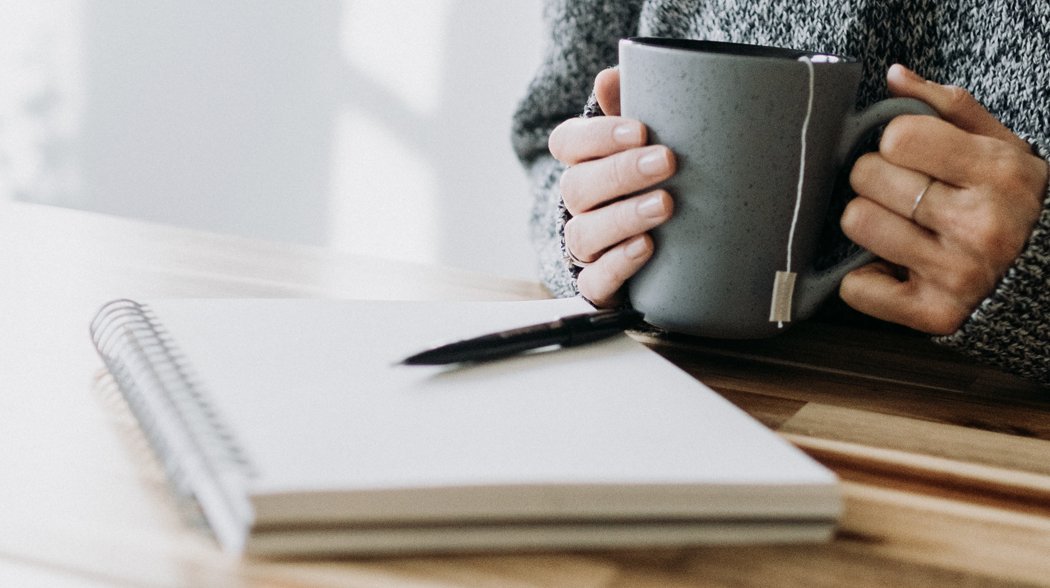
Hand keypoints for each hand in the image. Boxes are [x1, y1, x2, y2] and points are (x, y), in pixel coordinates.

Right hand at [548, 68, 675, 306]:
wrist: (682, 243)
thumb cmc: (662, 176)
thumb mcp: (653, 140)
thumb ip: (635, 106)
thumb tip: (610, 78)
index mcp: (584, 162)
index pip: (568, 143)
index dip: (598, 137)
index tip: (641, 129)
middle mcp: (578, 204)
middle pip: (577, 187)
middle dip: (622, 173)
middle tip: (667, 162)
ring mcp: (586, 246)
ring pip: (584, 234)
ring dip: (622, 218)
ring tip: (664, 205)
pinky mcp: (599, 284)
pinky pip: (594, 281)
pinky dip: (617, 265)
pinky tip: (646, 248)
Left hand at [841, 64, 1048, 333]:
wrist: (1045, 275)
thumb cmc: (1010, 201)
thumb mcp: (999, 145)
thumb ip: (947, 106)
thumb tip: (894, 76)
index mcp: (999, 173)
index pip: (899, 137)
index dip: (894, 142)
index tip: (909, 154)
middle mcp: (981, 225)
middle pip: (868, 179)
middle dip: (874, 180)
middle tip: (900, 192)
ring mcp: (958, 273)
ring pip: (857, 223)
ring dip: (867, 222)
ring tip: (897, 225)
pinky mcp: (933, 314)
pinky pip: (856, 287)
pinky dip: (865, 278)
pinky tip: (894, 267)